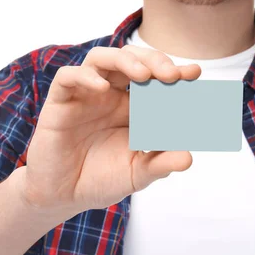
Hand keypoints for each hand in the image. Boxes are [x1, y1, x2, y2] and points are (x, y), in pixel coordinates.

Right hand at [21, 45, 200, 211]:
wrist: (65, 196)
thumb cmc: (101, 179)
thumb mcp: (137, 174)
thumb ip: (161, 164)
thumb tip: (188, 158)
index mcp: (132, 105)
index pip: (155, 78)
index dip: (174, 72)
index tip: (194, 74)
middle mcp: (110, 94)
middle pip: (131, 59)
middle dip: (154, 60)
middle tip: (172, 76)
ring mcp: (84, 95)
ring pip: (101, 58)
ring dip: (124, 60)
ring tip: (143, 75)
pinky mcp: (60, 102)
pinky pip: (68, 77)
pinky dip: (85, 76)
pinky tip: (102, 88)